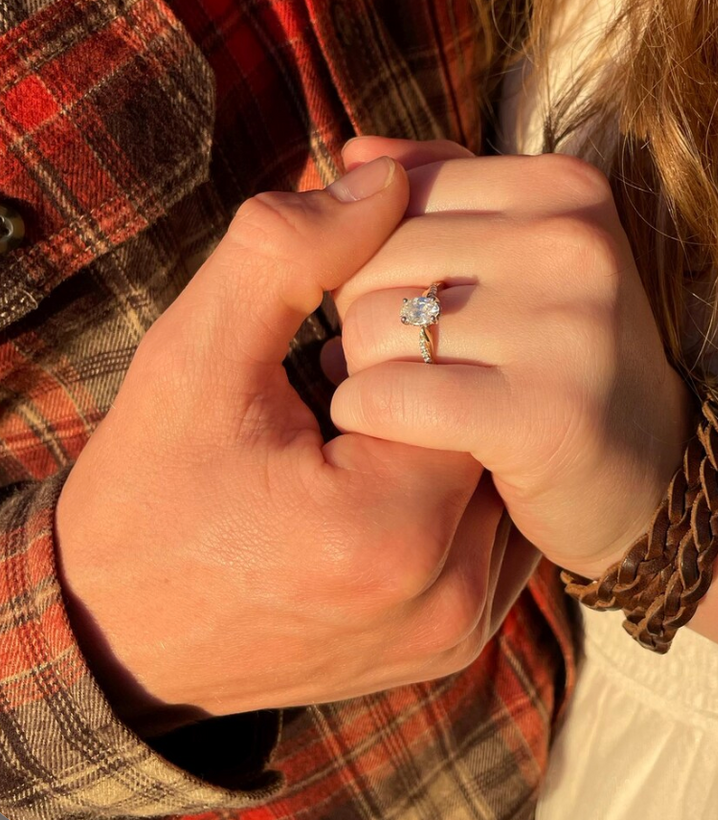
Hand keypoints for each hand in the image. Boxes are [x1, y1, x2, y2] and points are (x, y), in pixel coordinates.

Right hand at [54, 155, 536, 735]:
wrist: (116, 637)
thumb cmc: (148, 494)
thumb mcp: (193, 356)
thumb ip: (289, 254)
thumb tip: (390, 173)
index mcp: (385, 527)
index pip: (462, 368)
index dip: (413, 326)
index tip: (350, 332)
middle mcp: (445, 597)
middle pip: (490, 424)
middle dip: (438, 378)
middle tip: (358, 376)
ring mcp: (456, 630)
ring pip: (499, 476)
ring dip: (452, 432)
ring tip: (375, 426)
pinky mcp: (451, 645)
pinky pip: (491, 533)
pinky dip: (456, 488)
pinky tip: (395, 470)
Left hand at [333, 138, 692, 578]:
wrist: (652, 474)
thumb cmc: (560, 359)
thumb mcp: (517, 254)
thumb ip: (441, 191)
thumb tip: (354, 153)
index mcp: (565, 187)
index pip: (395, 196)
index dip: (374, 260)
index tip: (415, 308)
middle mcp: (573, 242)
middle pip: (373, 261)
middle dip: (363, 320)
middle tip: (406, 363)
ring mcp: (568, 326)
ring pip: (368, 329)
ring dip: (364, 374)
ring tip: (409, 397)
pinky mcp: (546, 413)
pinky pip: (389, 398)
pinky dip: (370, 418)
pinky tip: (396, 432)